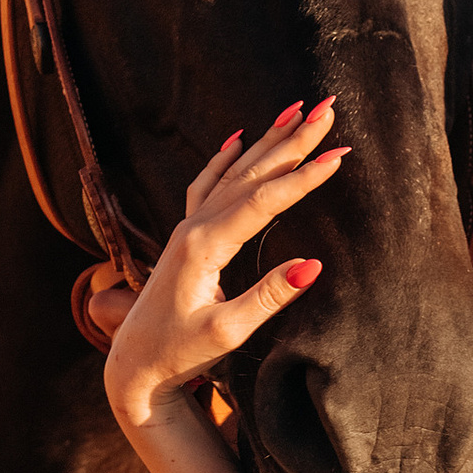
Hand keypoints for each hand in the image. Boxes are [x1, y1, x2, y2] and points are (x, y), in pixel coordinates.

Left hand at [101, 101, 344, 428]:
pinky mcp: (185, 236)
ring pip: (233, 172)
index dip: (303, 177)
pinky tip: (238, 136)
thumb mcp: (228, 333)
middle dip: (292, 139)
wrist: (134, 364)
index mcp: (205, 247)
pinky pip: (207, 183)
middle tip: (327, 108)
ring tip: (297, 110)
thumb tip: (313, 264)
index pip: (263, 201)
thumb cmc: (179, 354)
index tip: (339, 154)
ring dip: (267, 140)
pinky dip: (226, 157)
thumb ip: (268, 297)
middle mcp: (194, 227)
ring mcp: (187, 228)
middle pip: (251, 173)